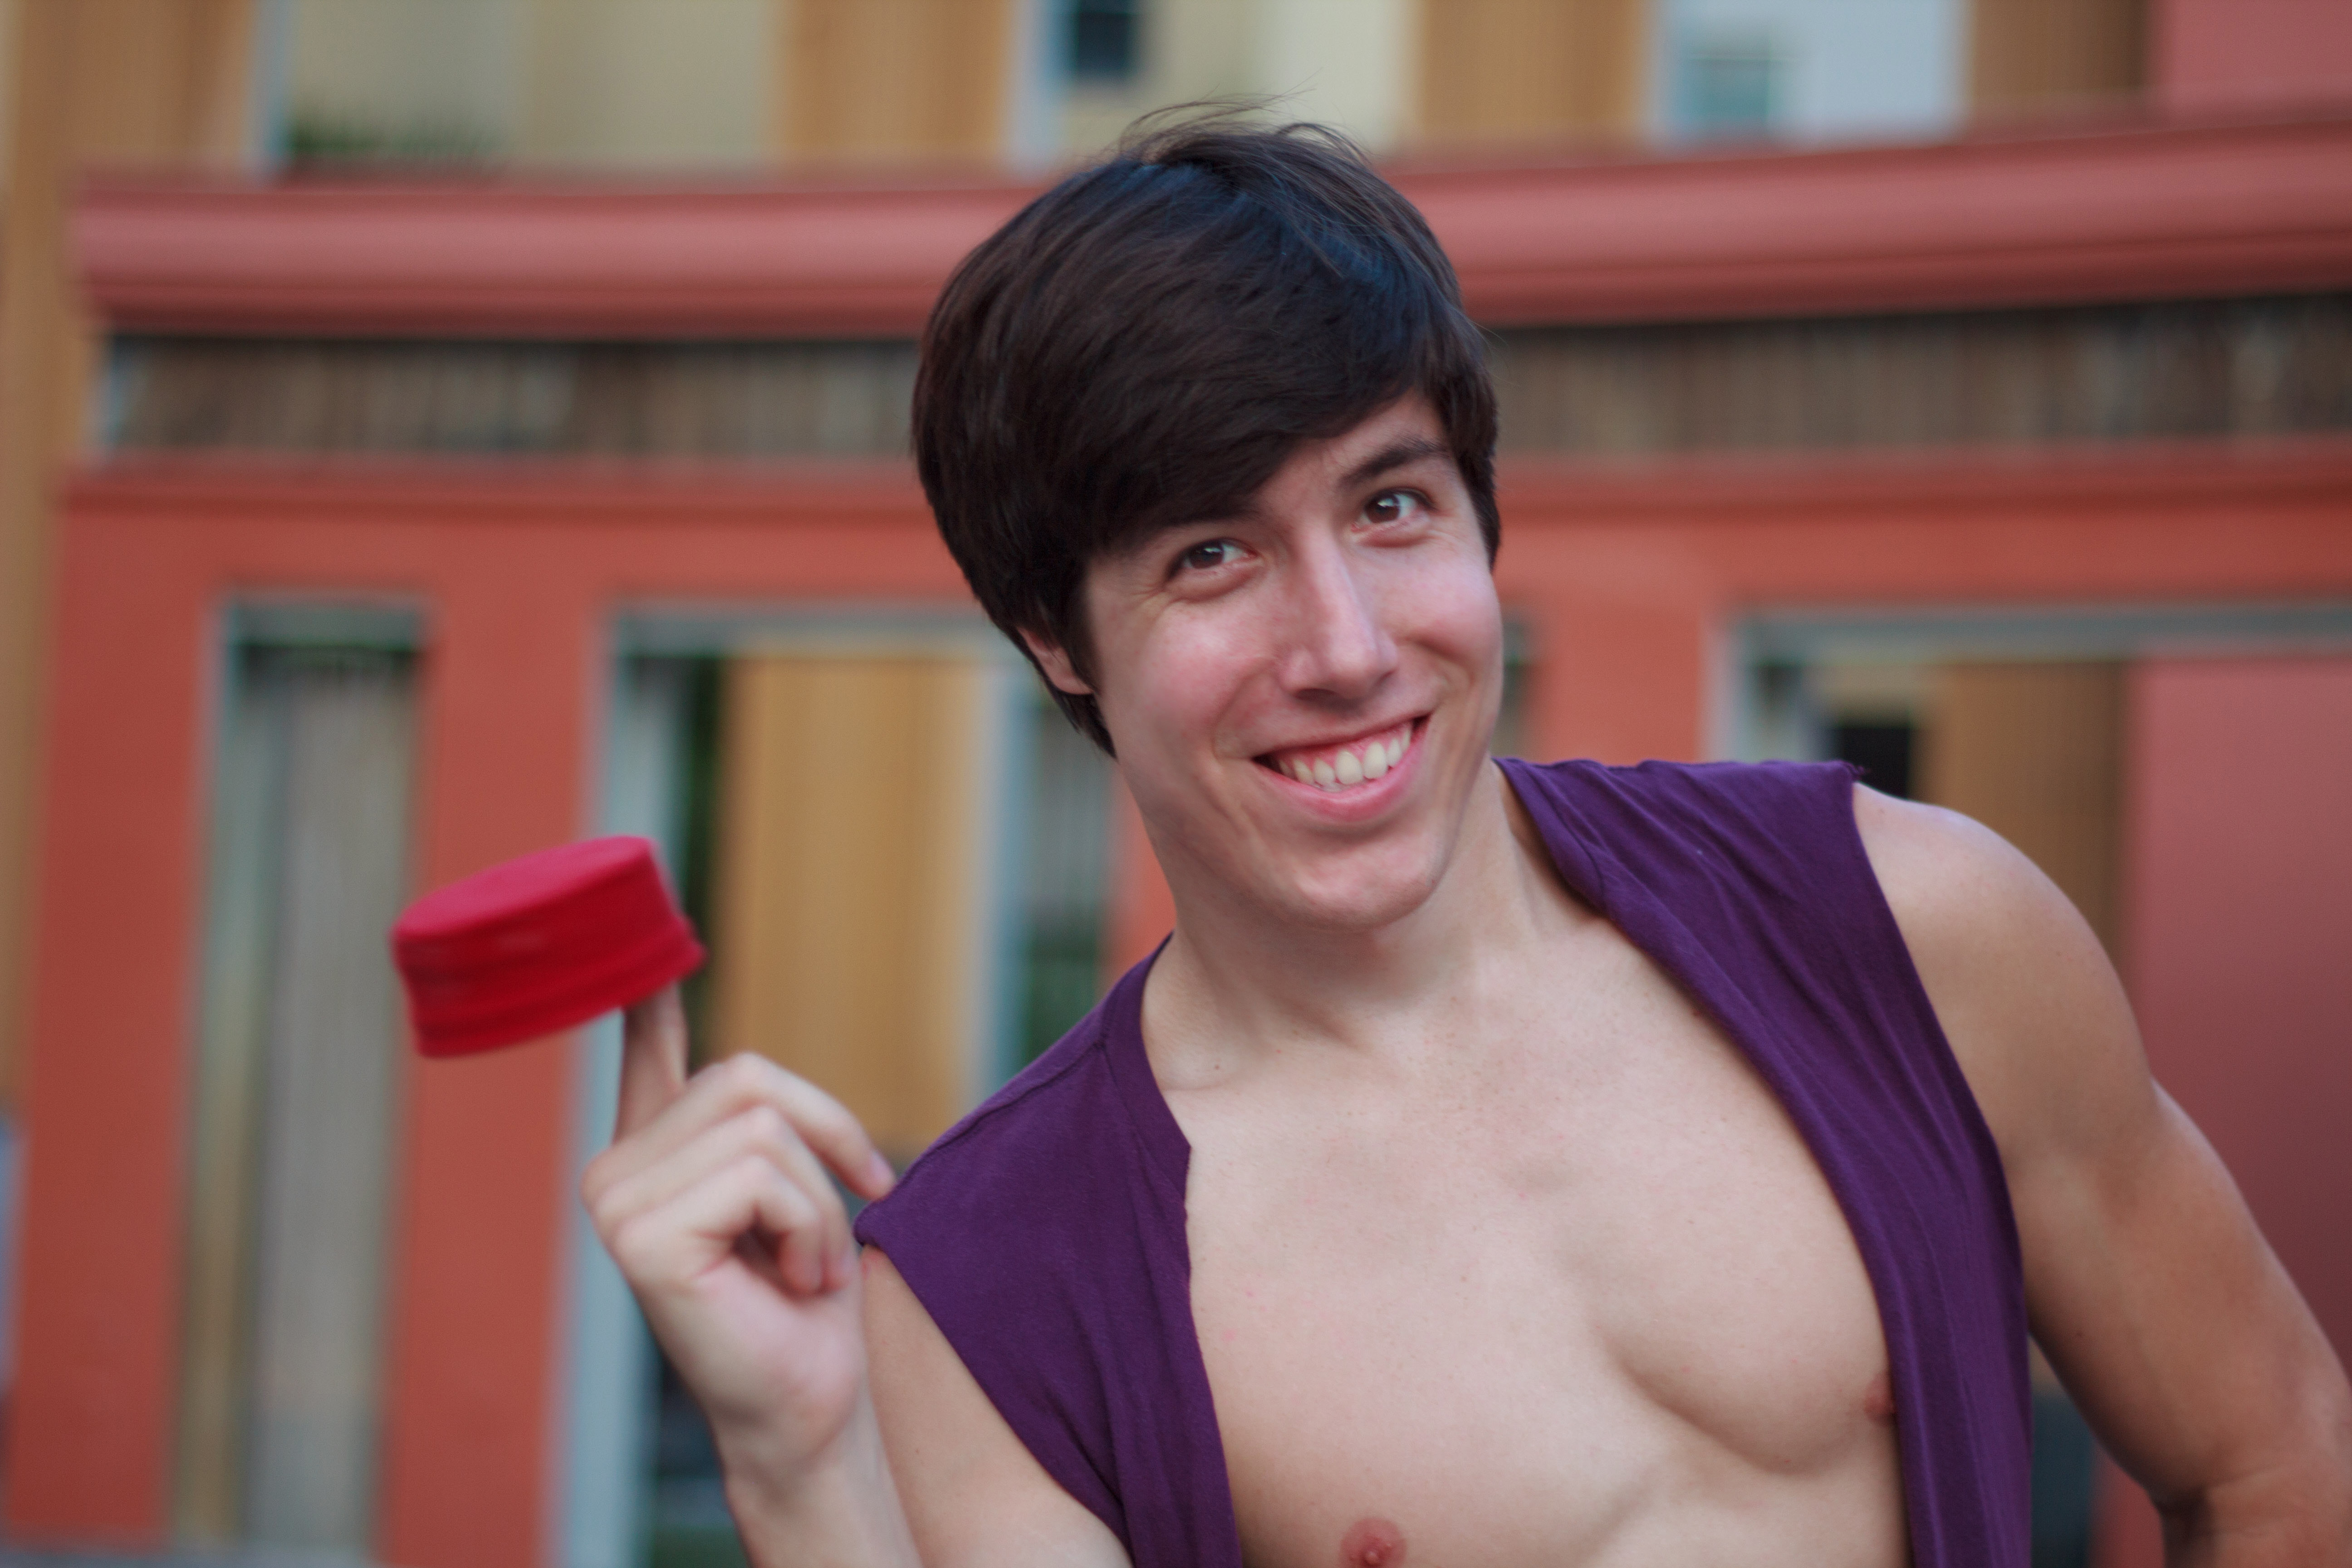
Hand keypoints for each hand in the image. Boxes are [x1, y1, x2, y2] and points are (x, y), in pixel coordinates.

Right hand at [581, 986, 898, 1481]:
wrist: (812, 1405)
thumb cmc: (806, 1304)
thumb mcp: (792, 1191)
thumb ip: (757, 1128)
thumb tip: (744, 1073)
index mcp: (652, 1152)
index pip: (642, 1044)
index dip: (648, 990)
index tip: (650, 943)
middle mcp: (615, 1169)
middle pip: (745, 1077)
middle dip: (820, 1144)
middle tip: (823, 1232)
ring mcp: (615, 1203)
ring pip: (761, 1127)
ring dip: (817, 1201)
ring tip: (803, 1265)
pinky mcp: (641, 1238)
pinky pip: (762, 1176)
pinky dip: (806, 1227)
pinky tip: (789, 1281)